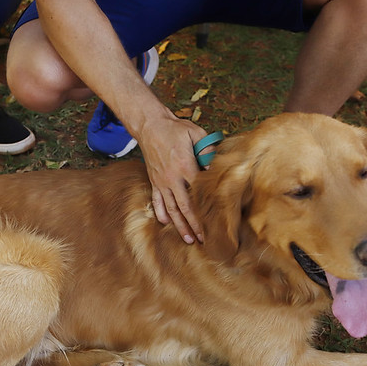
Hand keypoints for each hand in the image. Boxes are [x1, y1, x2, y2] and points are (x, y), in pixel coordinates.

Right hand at [137, 114, 207, 243]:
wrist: (150, 126)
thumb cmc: (175, 129)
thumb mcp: (195, 133)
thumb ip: (207, 150)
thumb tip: (217, 168)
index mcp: (184, 165)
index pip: (198, 193)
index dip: (206, 209)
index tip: (215, 222)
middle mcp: (171, 177)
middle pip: (185, 206)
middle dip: (195, 225)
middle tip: (203, 239)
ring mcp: (161, 181)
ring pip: (171, 208)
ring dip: (180, 225)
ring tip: (188, 239)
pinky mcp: (154, 181)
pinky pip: (157, 201)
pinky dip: (161, 213)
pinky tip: (166, 224)